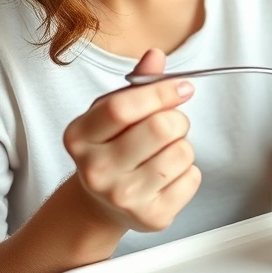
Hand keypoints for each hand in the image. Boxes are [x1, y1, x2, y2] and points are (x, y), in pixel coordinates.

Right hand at [63, 48, 201, 232]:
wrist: (103, 204)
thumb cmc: (111, 148)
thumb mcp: (113, 112)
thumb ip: (137, 84)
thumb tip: (156, 55)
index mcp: (79, 136)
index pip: (122, 107)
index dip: (160, 92)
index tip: (182, 87)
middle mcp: (95, 170)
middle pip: (160, 128)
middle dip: (177, 119)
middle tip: (171, 125)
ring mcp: (122, 197)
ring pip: (182, 153)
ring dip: (183, 146)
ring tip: (163, 153)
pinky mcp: (150, 217)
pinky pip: (192, 179)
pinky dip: (188, 172)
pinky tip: (167, 177)